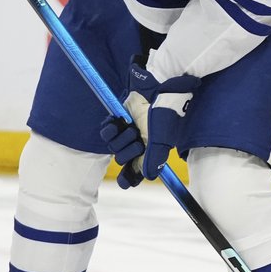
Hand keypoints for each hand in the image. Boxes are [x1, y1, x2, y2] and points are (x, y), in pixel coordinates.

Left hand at [98, 61, 200, 188]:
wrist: (158, 87)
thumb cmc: (164, 113)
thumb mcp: (161, 139)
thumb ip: (154, 159)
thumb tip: (150, 177)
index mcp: (151, 150)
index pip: (137, 170)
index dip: (130, 178)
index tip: (124, 183)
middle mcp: (139, 141)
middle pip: (122, 159)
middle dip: (126, 152)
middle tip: (137, 142)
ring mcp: (128, 130)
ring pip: (113, 146)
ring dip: (118, 139)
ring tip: (129, 128)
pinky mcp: (119, 119)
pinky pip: (106, 131)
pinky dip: (109, 129)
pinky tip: (115, 123)